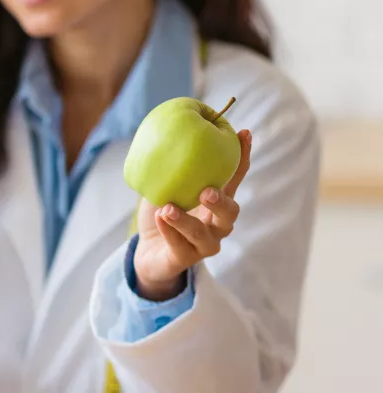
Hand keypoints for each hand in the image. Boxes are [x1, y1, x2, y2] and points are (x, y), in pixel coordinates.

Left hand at [133, 129, 252, 300]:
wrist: (147, 254)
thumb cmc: (162, 215)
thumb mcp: (166, 187)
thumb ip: (172, 168)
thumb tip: (169, 132)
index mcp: (217, 203)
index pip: (234, 179)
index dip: (242, 158)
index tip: (244, 133)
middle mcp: (216, 224)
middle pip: (230, 213)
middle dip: (221, 201)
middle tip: (206, 190)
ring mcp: (203, 245)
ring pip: (202, 235)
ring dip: (185, 220)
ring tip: (167, 208)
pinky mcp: (184, 260)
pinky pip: (179, 247)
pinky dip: (169, 232)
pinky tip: (159, 218)